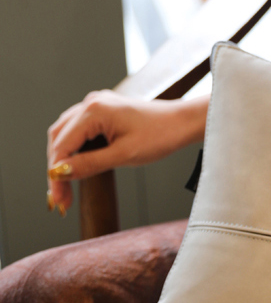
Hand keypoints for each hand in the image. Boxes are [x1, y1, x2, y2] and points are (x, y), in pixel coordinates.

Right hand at [46, 93, 205, 214]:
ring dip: (62, 161)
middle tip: (60, 199)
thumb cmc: (160, 135)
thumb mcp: (123, 155)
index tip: (57, 198)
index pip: (62, 145)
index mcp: (94, 110)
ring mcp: (95, 105)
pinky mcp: (101, 112)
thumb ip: (89, 164)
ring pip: (65, 134)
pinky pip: (77, 130)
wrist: (181, 123)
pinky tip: (74, 169)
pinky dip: (72, 150)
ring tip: (65, 190)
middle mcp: (91, 103)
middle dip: (57, 170)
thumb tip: (61, 173)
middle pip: (58, 139)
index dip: (56, 174)